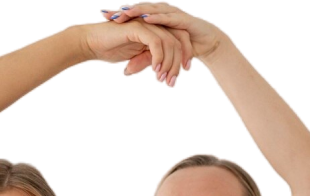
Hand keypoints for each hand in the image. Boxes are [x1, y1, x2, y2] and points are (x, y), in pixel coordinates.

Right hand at [77, 16, 189, 87]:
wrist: (91, 43)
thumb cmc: (111, 50)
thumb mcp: (136, 58)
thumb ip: (150, 61)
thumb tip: (163, 75)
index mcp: (155, 29)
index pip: (178, 40)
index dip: (183, 57)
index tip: (182, 75)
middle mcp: (153, 23)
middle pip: (178, 40)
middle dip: (179, 63)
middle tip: (173, 83)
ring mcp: (146, 24)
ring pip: (169, 43)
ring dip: (169, 64)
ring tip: (163, 80)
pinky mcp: (137, 28)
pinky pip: (156, 42)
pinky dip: (159, 58)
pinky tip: (156, 71)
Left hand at [101, 3, 225, 78]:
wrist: (208, 45)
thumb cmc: (182, 49)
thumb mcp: (159, 57)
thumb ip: (144, 60)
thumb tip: (126, 71)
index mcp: (154, 19)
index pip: (133, 16)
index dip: (118, 16)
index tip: (101, 18)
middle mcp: (162, 12)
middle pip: (138, 9)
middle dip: (122, 11)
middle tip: (106, 14)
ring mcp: (172, 14)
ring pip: (151, 10)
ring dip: (136, 10)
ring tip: (122, 12)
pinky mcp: (183, 20)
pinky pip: (168, 17)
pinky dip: (156, 17)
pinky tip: (145, 17)